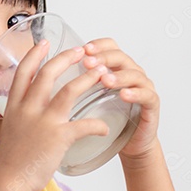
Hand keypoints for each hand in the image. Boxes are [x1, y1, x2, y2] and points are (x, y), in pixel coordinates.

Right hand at [0, 40, 112, 190]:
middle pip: (48, 73)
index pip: (23, 72)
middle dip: (67, 58)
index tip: (45, 42)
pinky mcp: (58, 137)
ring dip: (88, 79)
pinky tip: (105, 127)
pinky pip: (85, 124)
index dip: (34, 55)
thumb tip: (30, 108)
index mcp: (15, 106)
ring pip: (69, 90)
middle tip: (82, 51)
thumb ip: (21, 115)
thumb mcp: (11, 129)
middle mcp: (28, 109)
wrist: (10, 180)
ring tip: (101, 72)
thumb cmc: (11, 159)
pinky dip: (98, 124)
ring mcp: (44, 121)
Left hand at [79, 38, 159, 159]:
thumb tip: (40, 76)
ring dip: (119, 75)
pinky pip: (147, 96)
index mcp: (113, 69)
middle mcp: (129, 75)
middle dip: (104, 57)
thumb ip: (70, 85)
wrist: (126, 145)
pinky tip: (124, 94)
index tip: (82, 48)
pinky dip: (136, 94)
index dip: (98, 45)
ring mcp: (142, 89)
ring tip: (105, 79)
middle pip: (121, 57)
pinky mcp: (151, 107)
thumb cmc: (105, 120)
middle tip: (89, 62)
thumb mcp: (84, 100)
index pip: (110, 48)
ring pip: (135, 74)